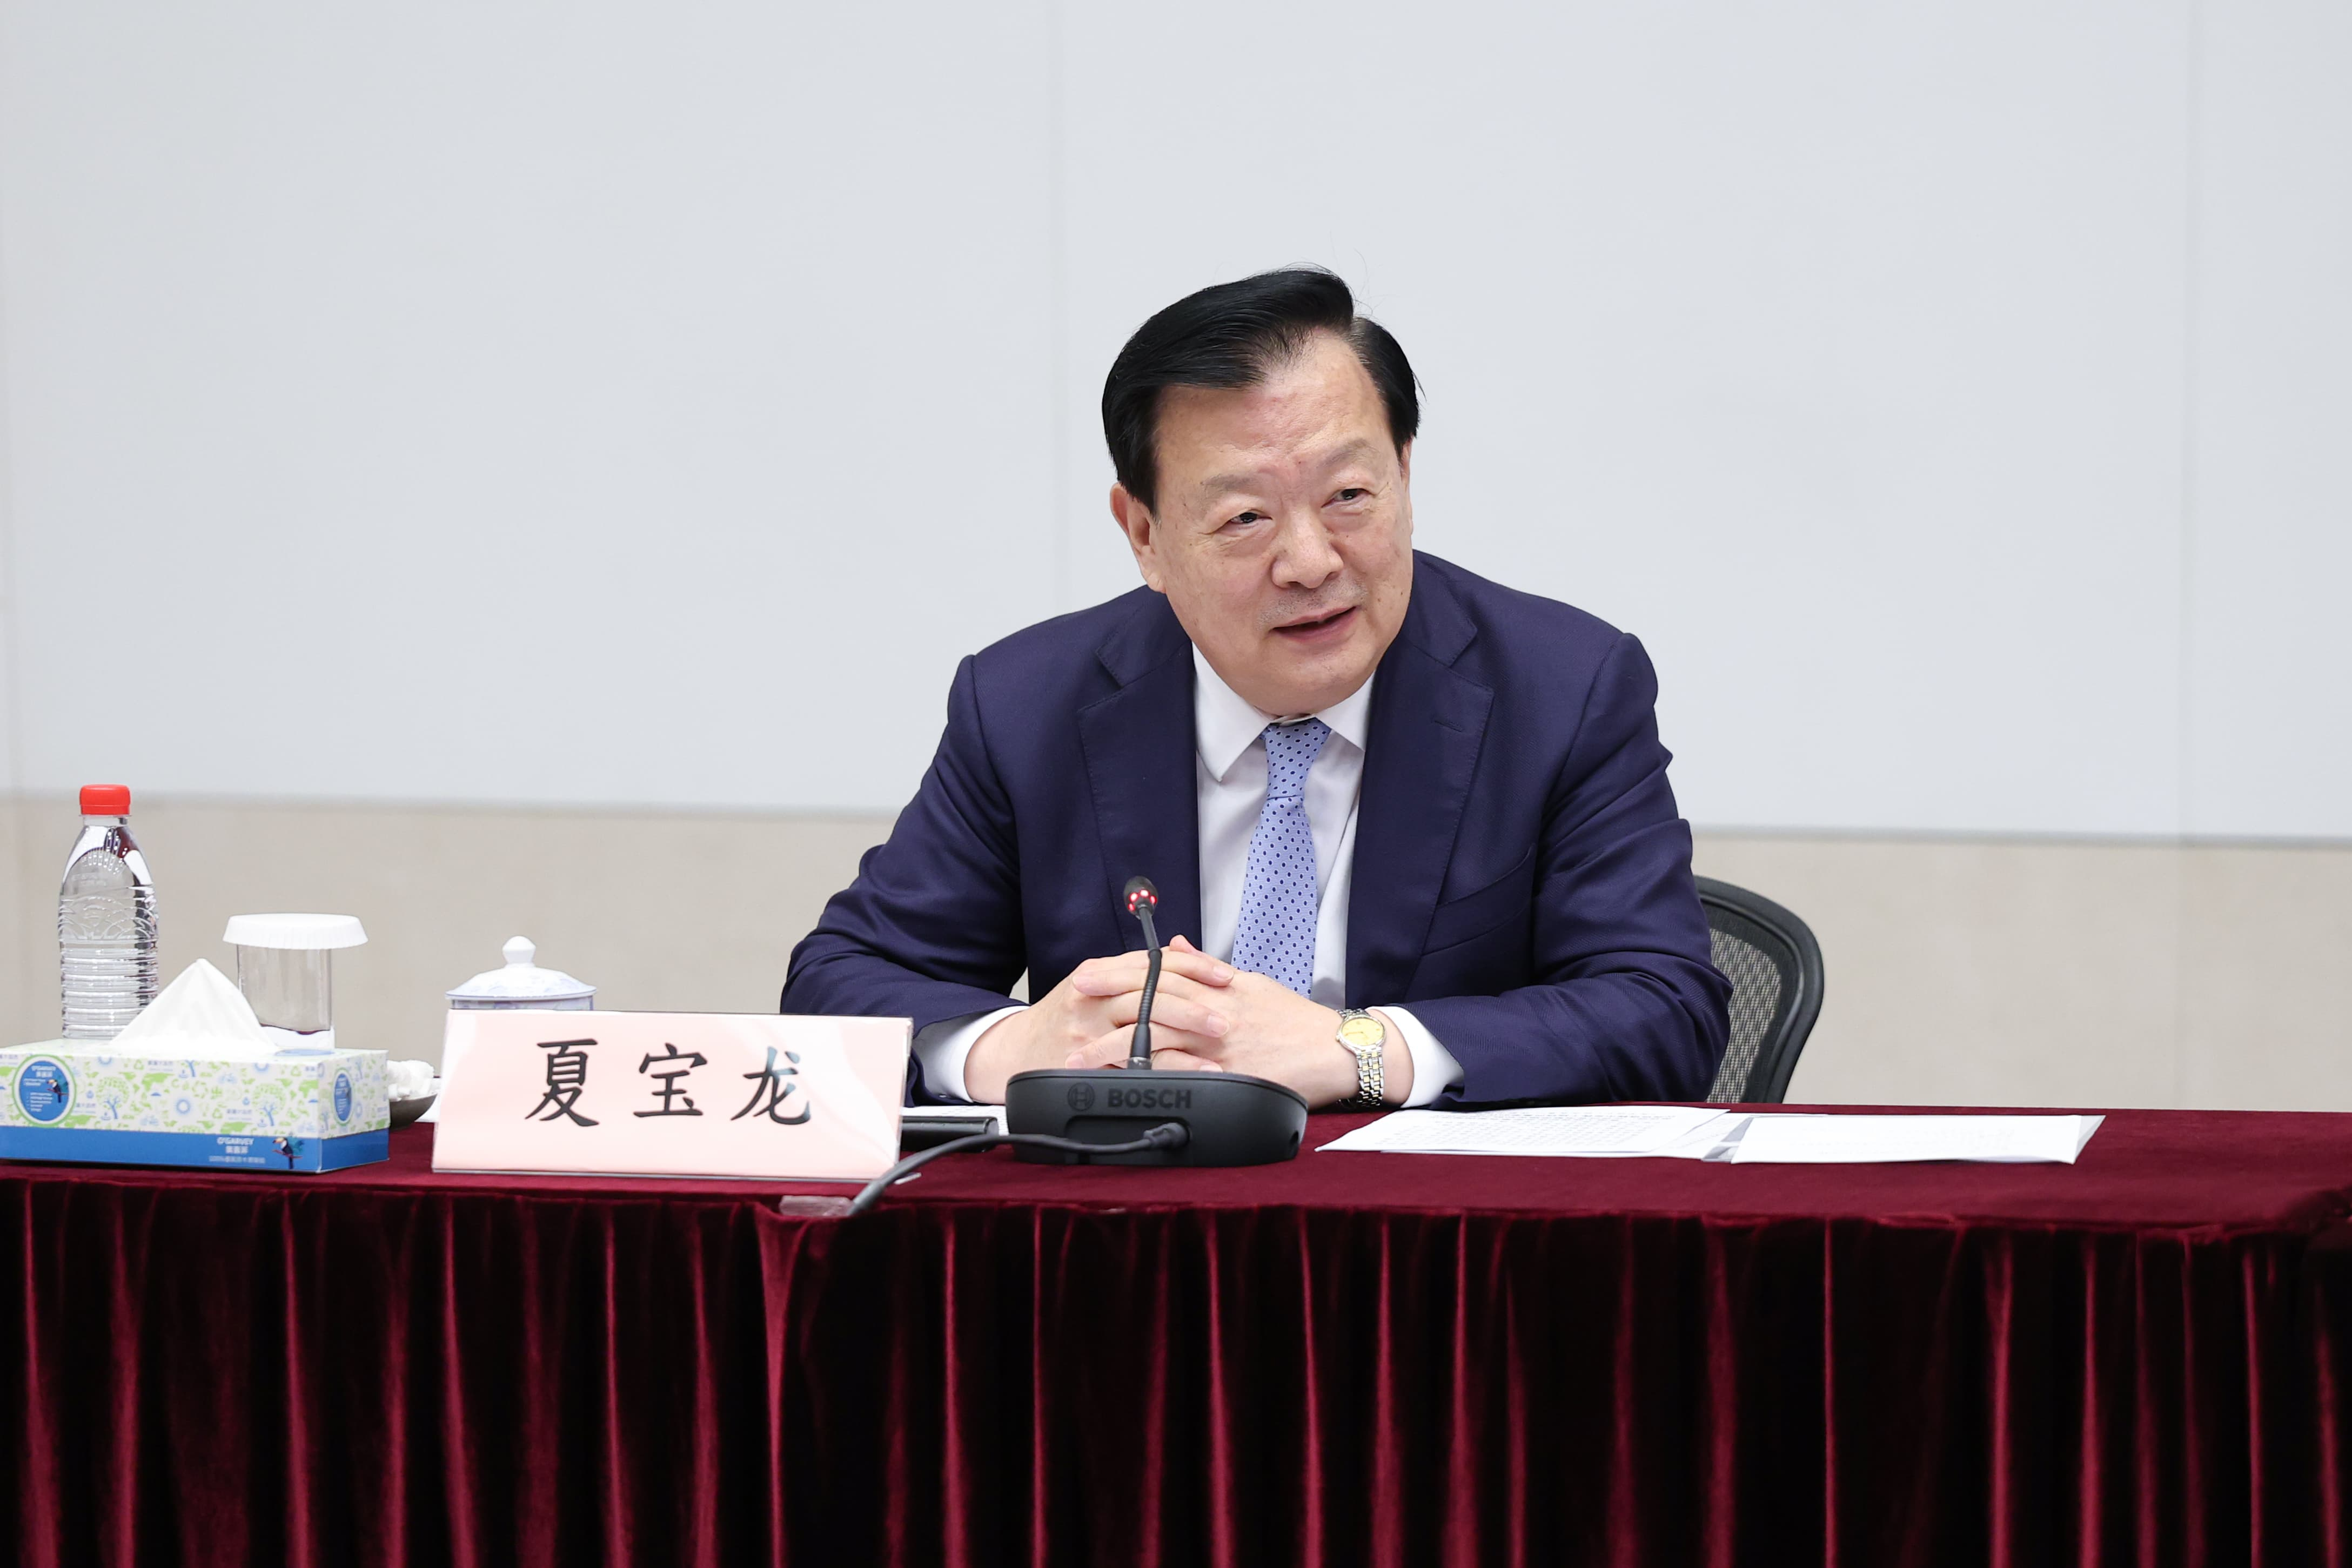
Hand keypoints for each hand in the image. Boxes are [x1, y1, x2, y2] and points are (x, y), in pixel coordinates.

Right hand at [961, 944, 1236, 1103]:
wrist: (1016, 1050)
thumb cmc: (1063, 1016)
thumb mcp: (1093, 983)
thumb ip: (1134, 971)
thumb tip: (1182, 952)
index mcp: (1099, 972)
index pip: (1154, 962)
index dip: (1194, 967)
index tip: (1226, 976)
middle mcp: (1093, 998)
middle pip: (1151, 994)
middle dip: (1193, 1004)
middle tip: (1226, 1015)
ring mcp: (1089, 1032)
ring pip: (1144, 1029)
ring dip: (1185, 1038)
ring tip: (1218, 1046)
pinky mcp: (1088, 1063)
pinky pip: (1135, 1065)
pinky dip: (1169, 1068)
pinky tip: (1194, 1071)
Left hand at [1065, 938, 1412, 1107]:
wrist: (1338, 1050)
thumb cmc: (1294, 1019)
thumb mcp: (1251, 983)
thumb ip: (1208, 967)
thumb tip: (1177, 946)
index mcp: (1216, 988)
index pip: (1158, 974)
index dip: (1117, 973)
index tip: (1084, 976)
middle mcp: (1214, 1013)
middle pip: (1150, 1004)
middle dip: (1105, 1007)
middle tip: (1069, 1010)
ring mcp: (1220, 1047)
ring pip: (1159, 1043)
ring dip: (1114, 1051)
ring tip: (1078, 1060)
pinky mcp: (1230, 1078)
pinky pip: (1183, 1079)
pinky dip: (1150, 1081)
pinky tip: (1121, 1087)